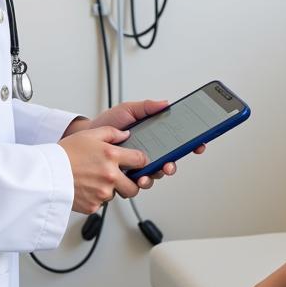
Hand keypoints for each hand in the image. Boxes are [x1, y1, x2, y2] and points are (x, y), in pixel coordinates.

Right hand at [58, 126, 148, 214]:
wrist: (45, 173)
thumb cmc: (64, 153)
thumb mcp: (89, 135)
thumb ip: (111, 132)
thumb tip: (126, 135)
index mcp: (112, 156)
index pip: (141, 161)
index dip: (140, 161)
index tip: (136, 163)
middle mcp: (110, 176)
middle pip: (134, 186)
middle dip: (130, 183)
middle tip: (119, 178)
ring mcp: (102, 193)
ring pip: (116, 195)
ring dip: (110, 190)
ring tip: (93, 180)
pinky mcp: (93, 206)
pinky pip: (101, 203)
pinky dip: (95, 198)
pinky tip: (85, 187)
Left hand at [67, 100, 205, 189]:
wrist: (86, 138)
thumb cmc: (107, 123)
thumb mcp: (127, 110)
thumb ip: (146, 107)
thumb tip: (165, 103)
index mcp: (153, 137)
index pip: (177, 142)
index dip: (190, 144)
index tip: (199, 144)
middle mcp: (149, 153)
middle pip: (170, 161)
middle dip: (173, 165)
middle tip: (170, 164)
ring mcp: (139, 166)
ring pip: (156, 174)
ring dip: (156, 175)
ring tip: (148, 174)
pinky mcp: (127, 177)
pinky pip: (139, 183)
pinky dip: (141, 182)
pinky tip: (137, 179)